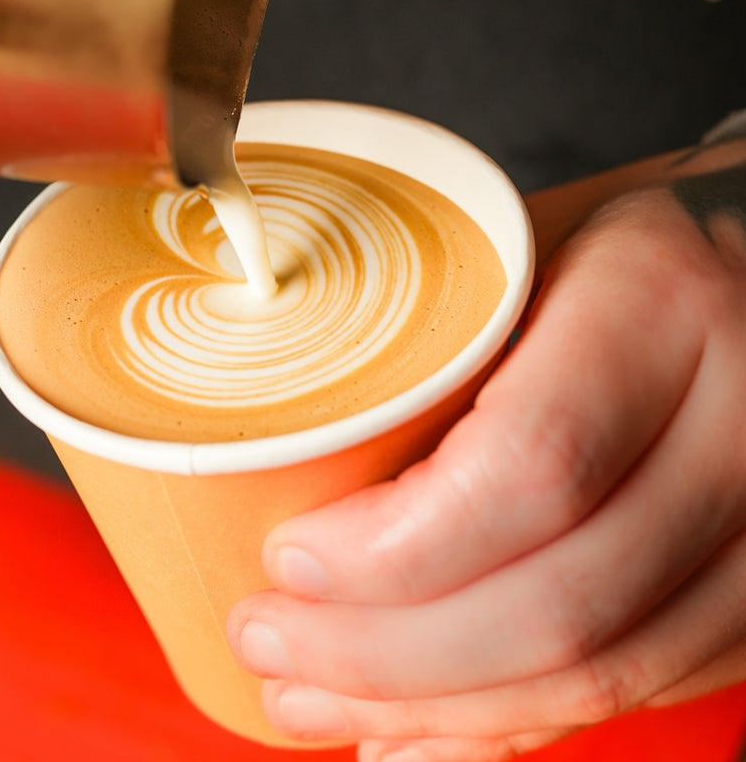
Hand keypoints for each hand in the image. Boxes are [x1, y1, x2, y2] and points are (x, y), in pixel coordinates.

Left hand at [227, 167, 745, 760]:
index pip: (529, 466)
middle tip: (266, 638)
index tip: (288, 557)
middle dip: (386, 653)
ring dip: (435, 709)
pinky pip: (641, 689)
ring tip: (310, 694)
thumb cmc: (599, 253)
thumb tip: (286, 448)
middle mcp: (738, 417)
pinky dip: (510, 727)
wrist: (732, 279)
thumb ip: (435, 340)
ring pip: (602, 672)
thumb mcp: (521, 251)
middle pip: (559, 600)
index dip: (395, 547)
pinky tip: (414, 730)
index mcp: (660, 302)